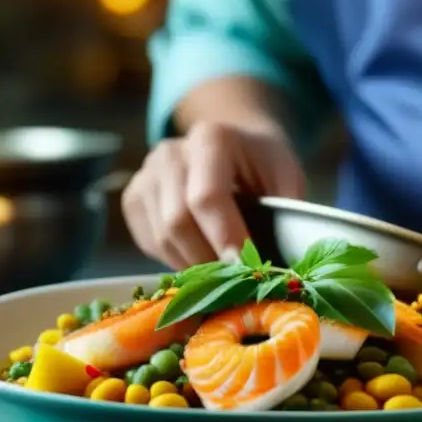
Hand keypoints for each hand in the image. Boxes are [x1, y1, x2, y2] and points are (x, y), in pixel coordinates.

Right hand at [122, 121, 304, 269]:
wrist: (233, 144)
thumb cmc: (262, 165)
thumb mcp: (287, 178)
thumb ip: (284, 214)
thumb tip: (281, 263)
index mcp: (211, 139)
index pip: (207, 197)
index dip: (224, 238)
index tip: (244, 269)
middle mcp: (170, 152)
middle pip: (177, 221)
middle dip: (208, 260)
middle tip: (235, 282)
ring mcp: (146, 174)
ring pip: (162, 238)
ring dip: (193, 265)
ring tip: (222, 272)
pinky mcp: (134, 197)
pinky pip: (150, 243)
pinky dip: (176, 260)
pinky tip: (200, 255)